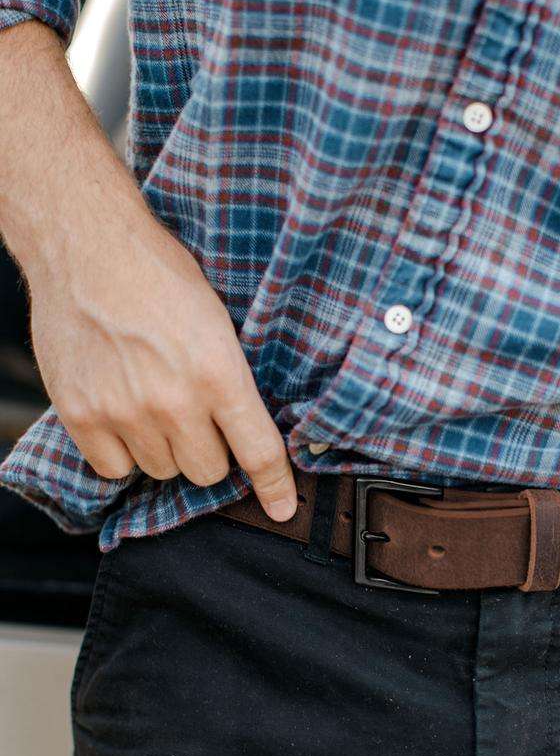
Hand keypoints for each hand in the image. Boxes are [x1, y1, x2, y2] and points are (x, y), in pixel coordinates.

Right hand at [28, 208, 297, 521]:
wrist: (88, 247)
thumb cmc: (160, 277)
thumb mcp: (221, 324)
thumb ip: (235, 381)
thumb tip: (253, 430)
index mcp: (219, 374)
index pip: (258, 452)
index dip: (276, 487)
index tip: (282, 509)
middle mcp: (174, 401)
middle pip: (207, 472)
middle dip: (210, 452)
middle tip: (197, 419)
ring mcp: (124, 411)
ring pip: (163, 471)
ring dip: (165, 449)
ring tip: (154, 404)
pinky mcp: (81, 415)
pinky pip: (114, 470)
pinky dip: (122, 453)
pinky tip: (124, 417)